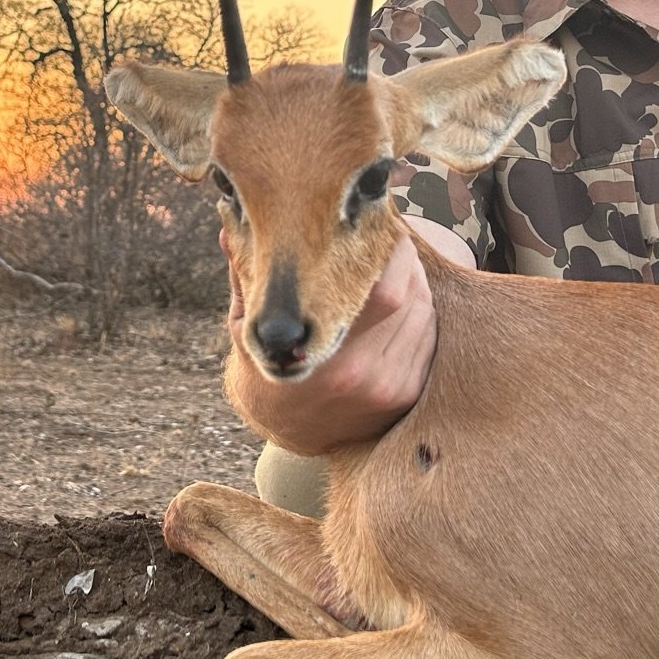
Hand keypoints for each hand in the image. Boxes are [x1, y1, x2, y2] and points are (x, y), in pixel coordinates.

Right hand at [221, 226, 444, 455]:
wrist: (285, 431)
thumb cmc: (263, 370)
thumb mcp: (247, 327)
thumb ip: (247, 277)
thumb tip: (230, 228)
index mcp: (328, 359)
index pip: (383, 293)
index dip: (392, 254)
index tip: (382, 227)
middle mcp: (365, 377)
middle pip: (411, 298)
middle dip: (406, 261)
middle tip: (391, 240)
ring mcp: (389, 389)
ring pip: (424, 315)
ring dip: (416, 283)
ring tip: (395, 264)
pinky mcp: (404, 396)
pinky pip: (428, 339)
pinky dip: (420, 311)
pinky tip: (403, 297)